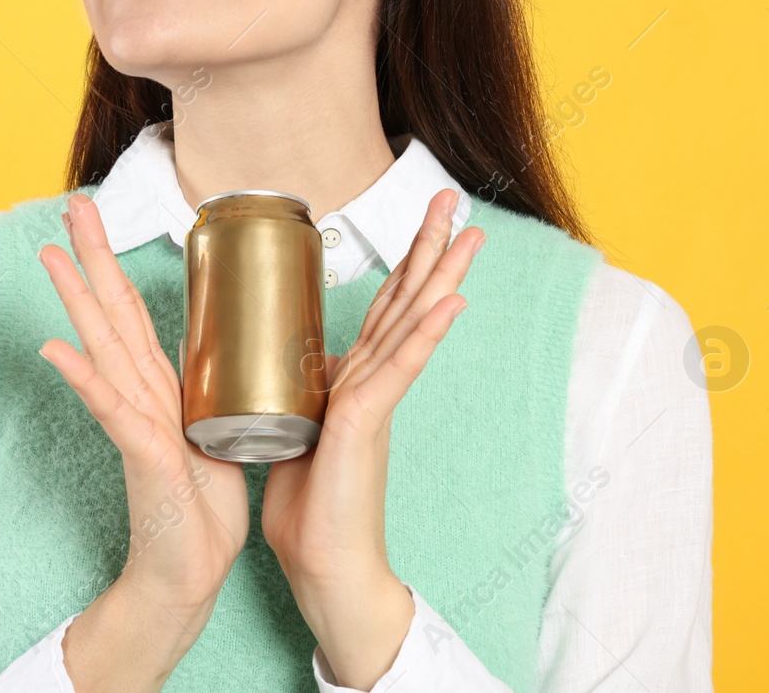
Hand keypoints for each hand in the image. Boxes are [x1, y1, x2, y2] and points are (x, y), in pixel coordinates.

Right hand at [37, 192, 249, 692]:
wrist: (190, 576)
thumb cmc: (201, 513)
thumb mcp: (211, 436)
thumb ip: (198, 395)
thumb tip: (201, 353)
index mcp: (163, 390)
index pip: (134, 315)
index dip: (115, 266)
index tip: (98, 221)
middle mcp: (142, 398)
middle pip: (112, 316)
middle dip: (93, 259)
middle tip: (72, 208)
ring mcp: (135, 424)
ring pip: (105, 349)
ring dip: (79, 301)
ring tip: (53, 256)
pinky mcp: (140, 457)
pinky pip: (112, 410)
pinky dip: (85, 377)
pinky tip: (57, 348)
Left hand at [261, 187, 484, 688]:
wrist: (326, 569)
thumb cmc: (312, 512)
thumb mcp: (298, 435)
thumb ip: (306, 398)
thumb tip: (299, 368)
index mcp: (354, 385)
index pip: (383, 313)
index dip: (402, 268)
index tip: (421, 228)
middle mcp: (372, 385)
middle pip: (406, 303)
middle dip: (430, 250)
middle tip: (454, 200)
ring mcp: (374, 402)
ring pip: (411, 323)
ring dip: (439, 274)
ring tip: (470, 231)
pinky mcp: (367, 424)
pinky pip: (399, 370)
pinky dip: (424, 334)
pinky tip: (451, 302)